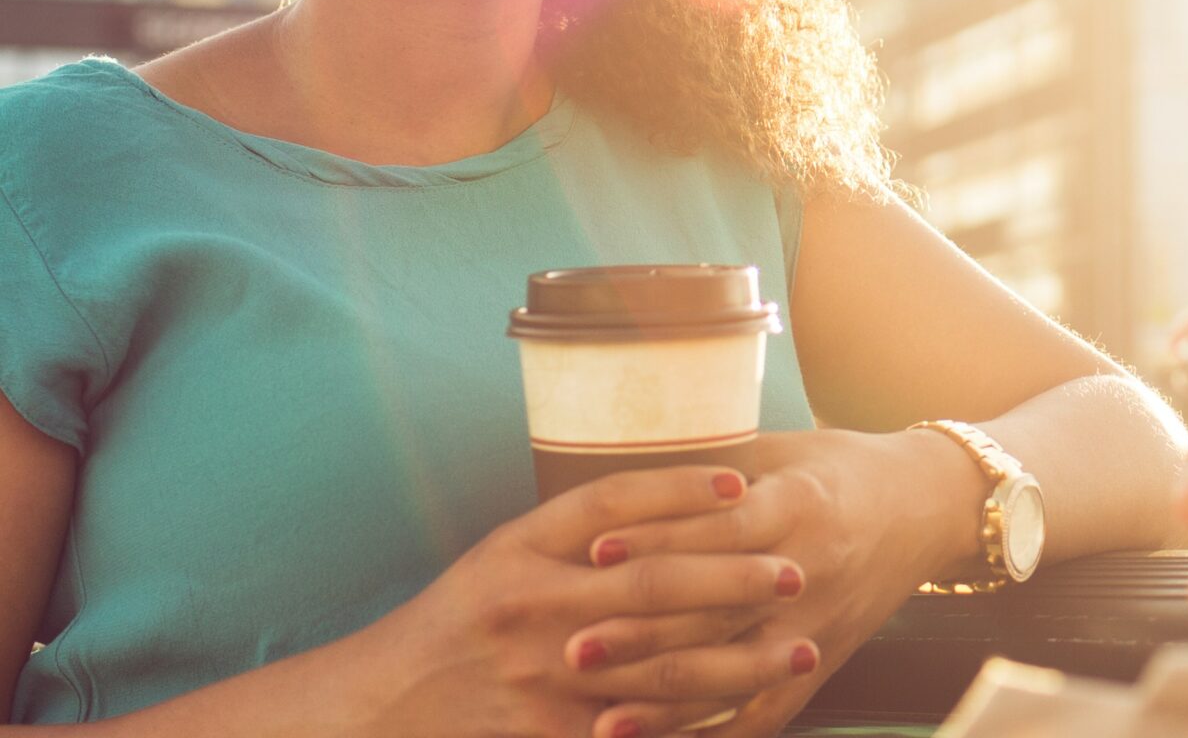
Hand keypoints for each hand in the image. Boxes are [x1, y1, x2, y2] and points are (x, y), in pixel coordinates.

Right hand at [350, 463, 814, 737]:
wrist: (381, 707)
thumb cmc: (458, 621)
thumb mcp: (504, 553)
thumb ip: (579, 527)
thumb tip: (683, 493)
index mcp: (521, 549)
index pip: (613, 502)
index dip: (680, 489)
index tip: (742, 484)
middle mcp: (534, 605)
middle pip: (653, 582)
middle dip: (733, 578)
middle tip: (796, 572)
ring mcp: (542, 675)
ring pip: (660, 661)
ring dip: (737, 658)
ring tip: (797, 646)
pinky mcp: (550, 734)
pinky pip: (640, 725)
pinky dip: (695, 720)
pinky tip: (746, 711)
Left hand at [574, 428, 986, 737]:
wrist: (925, 507)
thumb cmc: (839, 468)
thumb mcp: (779, 452)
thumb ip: (709, 472)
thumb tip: (621, 484)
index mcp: (797, 504)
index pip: (719, 528)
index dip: (657, 541)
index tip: (594, 551)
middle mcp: (808, 569)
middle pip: (717, 610)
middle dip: (641, 633)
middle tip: (571, 647)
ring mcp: (817, 624)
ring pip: (733, 671)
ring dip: (665, 697)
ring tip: (600, 711)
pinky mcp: (822, 664)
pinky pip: (762, 712)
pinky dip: (711, 735)